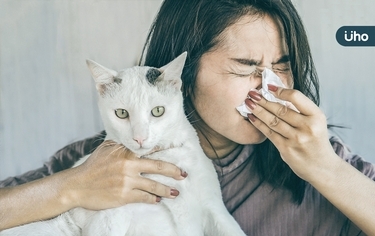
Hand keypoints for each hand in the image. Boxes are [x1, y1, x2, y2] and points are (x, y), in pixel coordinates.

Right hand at [66, 140, 185, 209]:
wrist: (77, 185)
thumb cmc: (92, 166)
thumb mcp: (106, 149)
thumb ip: (122, 144)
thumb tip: (136, 141)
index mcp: (126, 152)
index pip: (150, 150)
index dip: (165, 152)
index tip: (178, 155)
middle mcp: (129, 165)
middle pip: (158, 167)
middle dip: (173, 171)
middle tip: (184, 174)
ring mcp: (127, 181)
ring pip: (154, 185)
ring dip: (167, 189)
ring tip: (176, 192)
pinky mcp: (124, 196)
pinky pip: (144, 197)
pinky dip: (153, 199)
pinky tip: (158, 200)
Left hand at [245, 85, 335, 180]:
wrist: (322, 167)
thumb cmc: (316, 140)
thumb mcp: (316, 122)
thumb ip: (300, 111)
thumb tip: (276, 96)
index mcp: (317, 116)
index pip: (296, 97)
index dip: (280, 90)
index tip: (268, 87)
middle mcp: (308, 127)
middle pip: (281, 109)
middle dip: (264, 100)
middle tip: (252, 93)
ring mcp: (296, 139)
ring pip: (272, 120)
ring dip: (258, 110)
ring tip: (248, 103)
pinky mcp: (286, 149)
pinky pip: (269, 133)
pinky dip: (258, 123)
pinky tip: (252, 117)